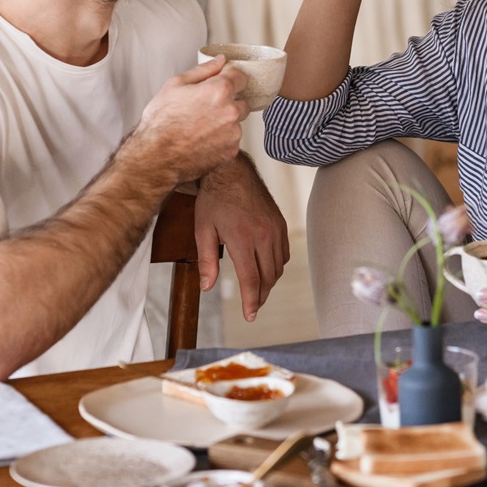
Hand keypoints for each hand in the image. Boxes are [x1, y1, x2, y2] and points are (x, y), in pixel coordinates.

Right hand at [132, 57, 248, 184]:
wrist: (155, 157)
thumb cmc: (161, 122)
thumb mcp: (175, 85)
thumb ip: (203, 70)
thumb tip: (220, 61)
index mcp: (219, 91)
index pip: (241, 76)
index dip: (230, 78)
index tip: (222, 83)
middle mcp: (231, 112)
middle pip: (241, 101)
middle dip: (228, 102)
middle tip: (205, 109)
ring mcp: (233, 134)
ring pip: (236, 123)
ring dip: (225, 123)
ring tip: (200, 127)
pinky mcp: (230, 152)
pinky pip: (231, 141)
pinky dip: (221, 140)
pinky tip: (202, 140)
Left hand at [194, 155, 290, 321]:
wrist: (231, 170)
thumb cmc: (213, 199)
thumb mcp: (202, 230)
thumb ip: (206, 261)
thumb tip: (207, 287)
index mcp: (242, 239)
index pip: (251, 280)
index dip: (251, 302)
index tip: (249, 316)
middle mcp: (263, 235)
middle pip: (268, 278)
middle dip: (260, 296)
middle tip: (252, 306)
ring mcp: (275, 228)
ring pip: (278, 267)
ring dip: (269, 282)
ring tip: (257, 290)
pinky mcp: (280, 223)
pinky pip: (284, 253)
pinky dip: (276, 265)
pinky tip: (265, 268)